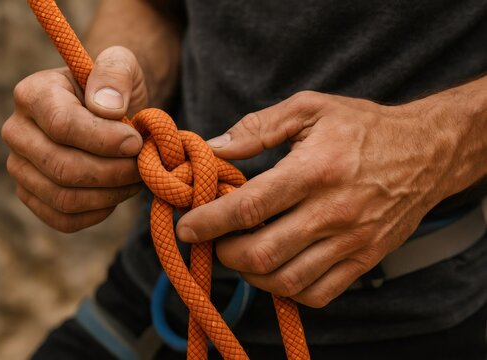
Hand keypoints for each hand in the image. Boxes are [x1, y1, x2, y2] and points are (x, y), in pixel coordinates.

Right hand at [2, 46, 146, 231]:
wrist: (108, 113)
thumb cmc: (114, 89)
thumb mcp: (121, 65)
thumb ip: (115, 73)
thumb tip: (106, 109)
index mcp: (33, 94)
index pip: (63, 126)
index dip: (106, 140)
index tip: (136, 142)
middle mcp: (17, 132)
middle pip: (63, 167)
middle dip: (114, 172)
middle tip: (142, 166)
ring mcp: (20, 167)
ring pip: (64, 198)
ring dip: (110, 194)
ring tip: (135, 179)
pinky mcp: (31, 195)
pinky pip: (63, 219)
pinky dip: (98, 213)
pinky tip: (116, 194)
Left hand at [177, 91, 453, 306]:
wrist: (426, 152)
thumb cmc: (363, 127)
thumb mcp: (309, 109)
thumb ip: (257, 128)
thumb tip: (214, 147)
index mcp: (315, 170)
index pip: (250, 207)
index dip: (209, 221)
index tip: (186, 227)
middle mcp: (334, 212)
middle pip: (263, 253)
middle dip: (224, 253)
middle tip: (212, 241)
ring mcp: (352, 241)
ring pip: (286, 280)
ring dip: (250, 274)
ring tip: (239, 254)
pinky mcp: (364, 259)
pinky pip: (317, 294)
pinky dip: (285, 290)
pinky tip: (274, 268)